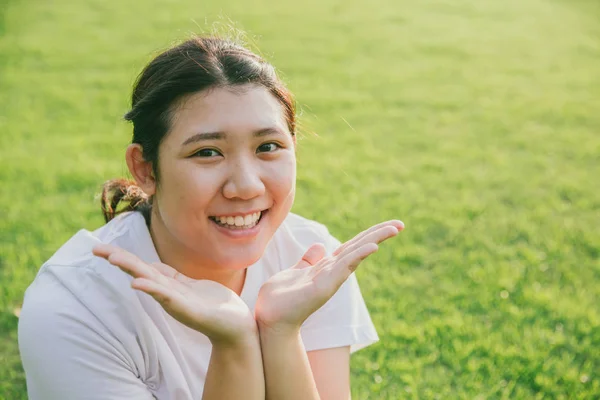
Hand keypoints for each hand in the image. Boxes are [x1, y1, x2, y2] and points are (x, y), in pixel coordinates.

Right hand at [92, 244, 256, 345]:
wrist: (235, 326)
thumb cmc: (213, 304)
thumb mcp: (189, 285)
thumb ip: (171, 277)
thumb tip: (152, 265)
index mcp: (169, 284)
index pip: (143, 266)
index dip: (124, 256)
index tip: (102, 248)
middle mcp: (168, 292)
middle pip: (140, 270)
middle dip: (119, 259)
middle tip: (95, 248)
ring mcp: (176, 301)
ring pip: (149, 281)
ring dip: (131, 269)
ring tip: (113, 258)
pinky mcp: (187, 310)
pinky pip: (166, 297)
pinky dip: (151, 289)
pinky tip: (136, 284)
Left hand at [254, 220, 403, 333]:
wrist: (269, 320)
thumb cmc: (280, 299)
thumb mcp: (295, 273)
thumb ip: (308, 261)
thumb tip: (320, 246)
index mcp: (326, 267)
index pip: (352, 246)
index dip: (368, 234)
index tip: (388, 225)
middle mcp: (332, 272)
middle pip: (359, 247)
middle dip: (379, 234)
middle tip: (401, 224)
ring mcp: (330, 279)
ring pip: (356, 254)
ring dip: (375, 240)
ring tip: (394, 229)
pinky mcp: (324, 286)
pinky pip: (344, 267)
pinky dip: (359, 256)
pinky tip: (372, 247)